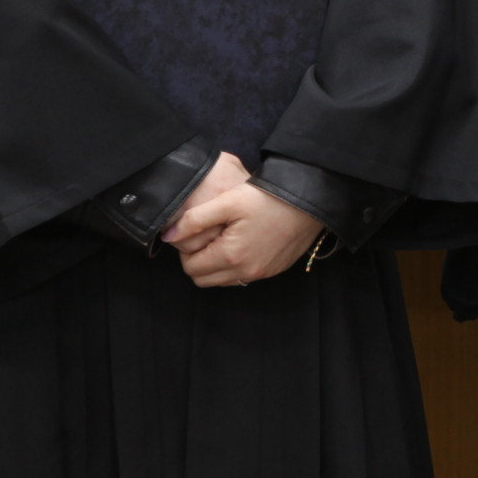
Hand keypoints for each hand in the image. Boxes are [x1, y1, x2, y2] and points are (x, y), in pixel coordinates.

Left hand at [164, 153, 326, 287]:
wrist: (309, 199)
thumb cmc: (267, 197)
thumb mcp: (227, 201)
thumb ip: (194, 220)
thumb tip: (168, 236)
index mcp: (231, 256)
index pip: (191, 268)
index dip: (186, 251)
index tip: (195, 232)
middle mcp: (246, 272)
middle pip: (204, 280)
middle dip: (198, 261)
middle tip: (206, 236)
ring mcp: (261, 273)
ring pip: (224, 281)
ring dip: (217, 265)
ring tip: (224, 237)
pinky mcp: (273, 270)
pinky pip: (243, 277)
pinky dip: (236, 265)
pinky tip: (242, 241)